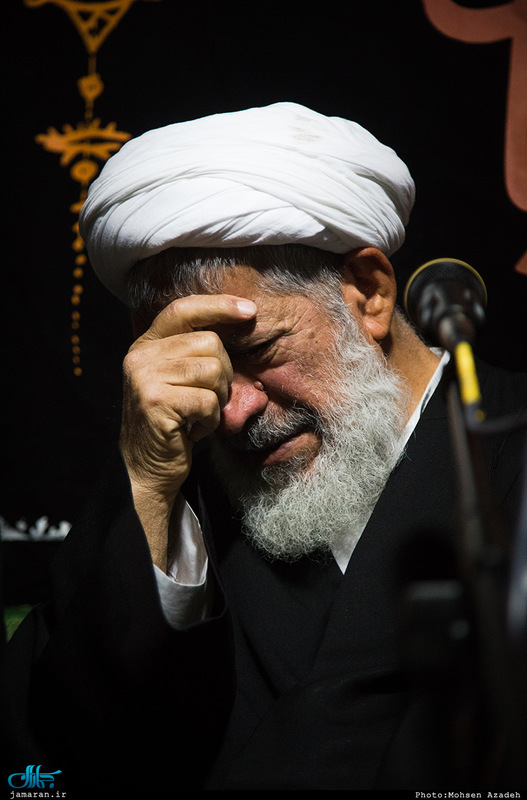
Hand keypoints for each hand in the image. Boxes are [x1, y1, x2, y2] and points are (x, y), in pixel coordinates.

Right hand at [120, 294, 256, 567]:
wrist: (146, 470)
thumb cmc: (174, 422)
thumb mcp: (178, 378)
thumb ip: (195, 351)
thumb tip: (243, 319)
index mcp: (146, 345)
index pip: (183, 310)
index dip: (218, 306)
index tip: (249, 311)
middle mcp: (140, 356)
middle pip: (210, 343)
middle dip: (222, 374)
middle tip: (207, 400)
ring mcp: (145, 378)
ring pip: (213, 371)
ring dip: (216, 399)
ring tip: (198, 415)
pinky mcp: (155, 402)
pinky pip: (208, 401)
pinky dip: (210, 419)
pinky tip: (193, 430)